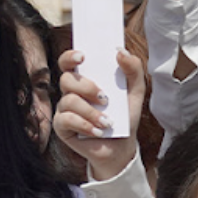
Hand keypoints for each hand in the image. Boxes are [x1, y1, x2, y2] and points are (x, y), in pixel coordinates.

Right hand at [54, 49, 147, 182]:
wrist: (122, 146)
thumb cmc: (124, 116)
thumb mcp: (135, 92)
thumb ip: (133, 69)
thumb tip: (121, 51)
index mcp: (85, 78)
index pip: (68, 62)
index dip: (70, 56)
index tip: (82, 56)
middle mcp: (71, 92)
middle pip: (66, 79)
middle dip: (86, 87)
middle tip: (104, 98)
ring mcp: (65, 109)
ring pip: (68, 100)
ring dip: (90, 112)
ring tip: (107, 122)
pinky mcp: (62, 127)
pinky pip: (66, 120)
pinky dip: (84, 125)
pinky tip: (97, 131)